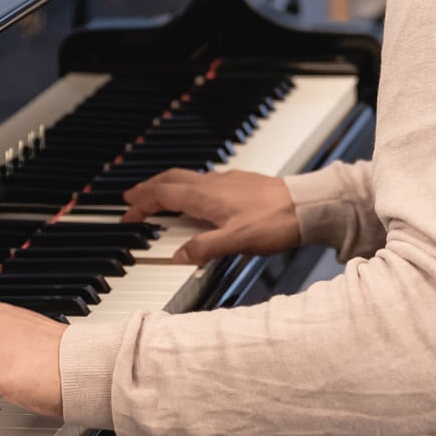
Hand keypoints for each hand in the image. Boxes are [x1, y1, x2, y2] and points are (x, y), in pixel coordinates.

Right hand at [119, 168, 299, 262]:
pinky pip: (205, 181)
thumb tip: (179, 256)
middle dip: (148, 188)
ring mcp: (227, 181)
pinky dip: (189, 188)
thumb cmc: (276, 221)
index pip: (162, 195)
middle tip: (132, 198)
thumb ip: (204, 249)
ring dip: (167, 187)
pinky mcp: (240, 183)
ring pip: (188, 178)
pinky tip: (198, 199)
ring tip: (158, 198)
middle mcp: (213, 183)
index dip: (141, 204)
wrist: (308, 205)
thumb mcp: (236, 241)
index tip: (127, 215)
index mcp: (206, 196)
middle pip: (170, 180)